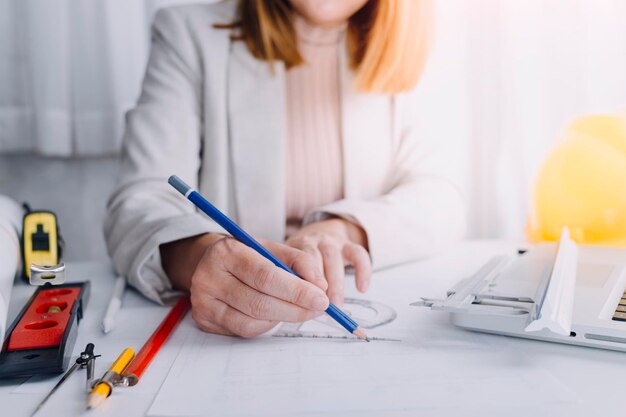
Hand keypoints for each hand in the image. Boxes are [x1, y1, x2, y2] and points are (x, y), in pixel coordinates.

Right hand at [167, 235, 329, 336]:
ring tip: (299, 310)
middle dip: (296, 308)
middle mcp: (209, 277)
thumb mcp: (268, 247)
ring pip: (253, 320)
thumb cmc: (244, 255)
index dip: (297, 290)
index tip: (321, 297)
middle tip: (319, 308)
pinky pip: (244, 330)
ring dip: (284, 318)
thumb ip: (298, 261)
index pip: (266, 275)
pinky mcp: (205, 320)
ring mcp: (203, 302)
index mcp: (226, 251)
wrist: (208, 263)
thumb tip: (320, 285)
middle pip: (260, 302)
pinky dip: (267, 325)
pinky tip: (276, 314)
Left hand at [285, 218, 370, 305]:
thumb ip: (290, 281)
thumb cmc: (302, 258)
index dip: (301, 277)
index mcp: (294, 247)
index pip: (295, 259)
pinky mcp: (348, 244)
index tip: (305, 297)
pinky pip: (358, 254)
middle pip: (314, 257)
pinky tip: (361, 288)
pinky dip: (362, 271)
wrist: (320, 232)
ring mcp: (331, 241)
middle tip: (319, 305)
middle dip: (317, 283)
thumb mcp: (290, 265)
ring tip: (337, 304)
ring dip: (335, 283)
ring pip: (333, 257)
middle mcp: (311, 241)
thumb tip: (295, 308)